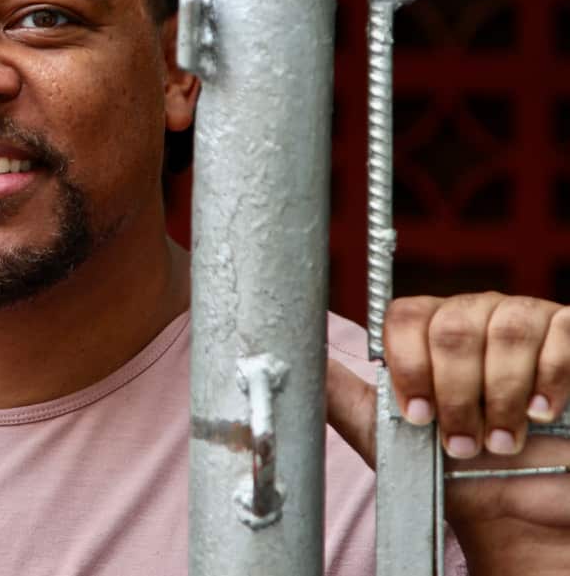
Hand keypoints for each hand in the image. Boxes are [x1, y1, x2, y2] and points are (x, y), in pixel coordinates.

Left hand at [327, 292, 569, 575]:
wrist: (512, 504)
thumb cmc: (445, 465)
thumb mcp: (378, 430)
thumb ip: (335, 391)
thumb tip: (277, 359)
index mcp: (424, 327)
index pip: (404, 316)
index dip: (409, 367)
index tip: (416, 416)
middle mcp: (472, 313)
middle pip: (454, 326)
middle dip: (456, 393)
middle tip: (461, 440)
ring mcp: (523, 319)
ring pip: (506, 328)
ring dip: (500, 395)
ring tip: (501, 439)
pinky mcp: (568, 336)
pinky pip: (560, 334)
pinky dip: (549, 378)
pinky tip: (542, 413)